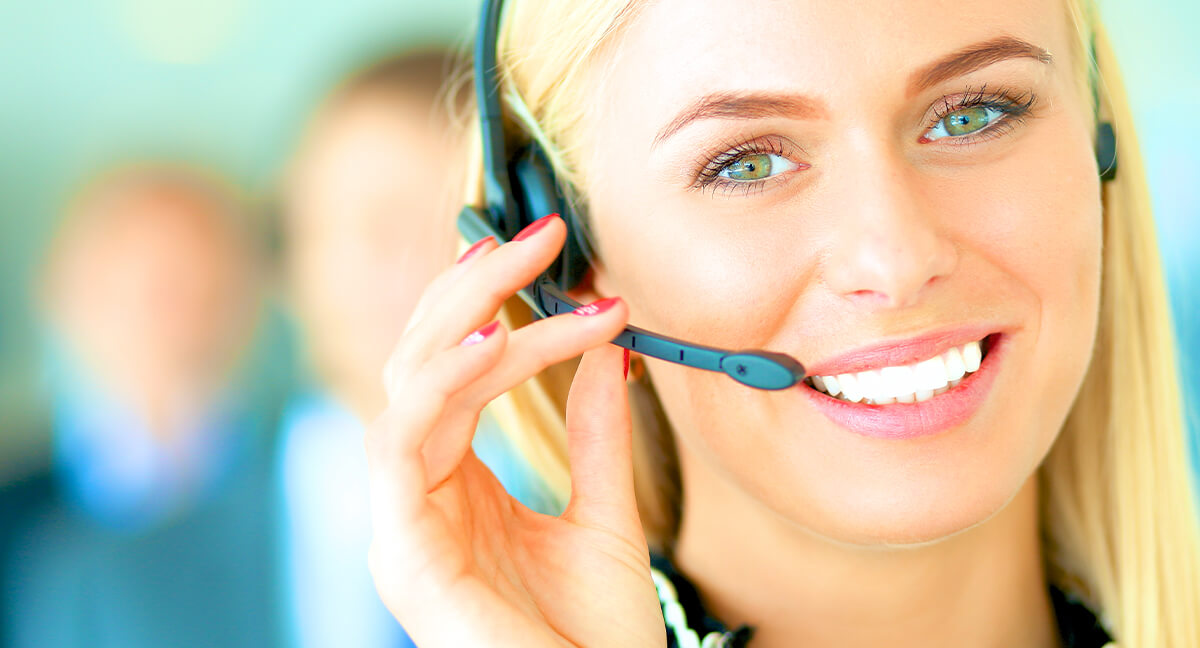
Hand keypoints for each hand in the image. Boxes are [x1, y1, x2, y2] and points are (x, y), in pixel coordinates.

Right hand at [365, 215, 665, 647]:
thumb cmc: (597, 638)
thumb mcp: (606, 513)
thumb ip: (598, 432)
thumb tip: (608, 350)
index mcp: (457, 483)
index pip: (460, 367)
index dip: (500, 302)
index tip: (566, 257)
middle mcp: (421, 493)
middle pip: (424, 360)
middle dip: (476, 286)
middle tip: (541, 234)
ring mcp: (404, 520)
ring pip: (408, 385)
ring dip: (464, 317)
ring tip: (522, 269)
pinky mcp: (402, 549)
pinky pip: (402, 445)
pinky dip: (444, 384)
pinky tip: (495, 339)